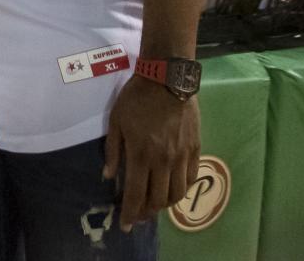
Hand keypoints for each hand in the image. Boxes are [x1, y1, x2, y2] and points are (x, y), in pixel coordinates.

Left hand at [104, 74, 198, 231]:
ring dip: (165, 205)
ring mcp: (182, 157)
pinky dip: (182, 190)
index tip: (125, 225)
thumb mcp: (116, 121)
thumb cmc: (137, 98)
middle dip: (146, 213)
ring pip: (177, 194)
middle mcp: (163, 161)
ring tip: (155, 204)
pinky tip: (173, 189)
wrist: (168, 78)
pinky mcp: (195, 149)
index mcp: (141, 155)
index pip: (136, 194)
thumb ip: (113, 151)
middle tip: (138, 215)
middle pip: (158, 200)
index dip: (129, 213)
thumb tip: (108, 176)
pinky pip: (191, 179)